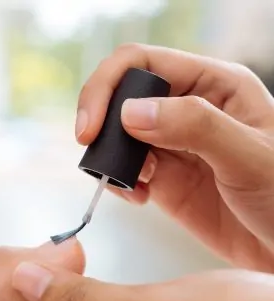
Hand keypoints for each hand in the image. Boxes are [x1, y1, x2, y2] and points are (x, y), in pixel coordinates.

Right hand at [76, 44, 273, 270]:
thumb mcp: (248, 156)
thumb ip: (195, 127)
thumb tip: (131, 113)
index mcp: (214, 86)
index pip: (142, 63)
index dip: (107, 88)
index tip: (90, 128)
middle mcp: (187, 110)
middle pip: (122, 97)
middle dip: (102, 125)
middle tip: (103, 157)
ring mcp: (172, 146)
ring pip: (118, 137)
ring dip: (109, 158)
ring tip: (131, 185)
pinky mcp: (162, 179)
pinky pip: (125, 171)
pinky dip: (118, 182)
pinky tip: (138, 197)